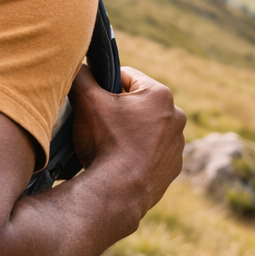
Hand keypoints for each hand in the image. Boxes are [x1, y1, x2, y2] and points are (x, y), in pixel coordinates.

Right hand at [69, 65, 184, 220]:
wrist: (118, 192)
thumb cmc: (105, 142)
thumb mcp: (87, 101)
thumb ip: (81, 75)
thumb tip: (77, 64)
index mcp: (160, 94)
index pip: (126, 76)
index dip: (105, 85)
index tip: (94, 100)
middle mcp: (176, 117)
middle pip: (139, 103)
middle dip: (120, 109)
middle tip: (100, 124)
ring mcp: (177, 145)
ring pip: (147, 128)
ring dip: (132, 131)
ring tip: (111, 145)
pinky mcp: (173, 168)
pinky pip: (153, 153)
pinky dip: (139, 154)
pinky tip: (122, 162)